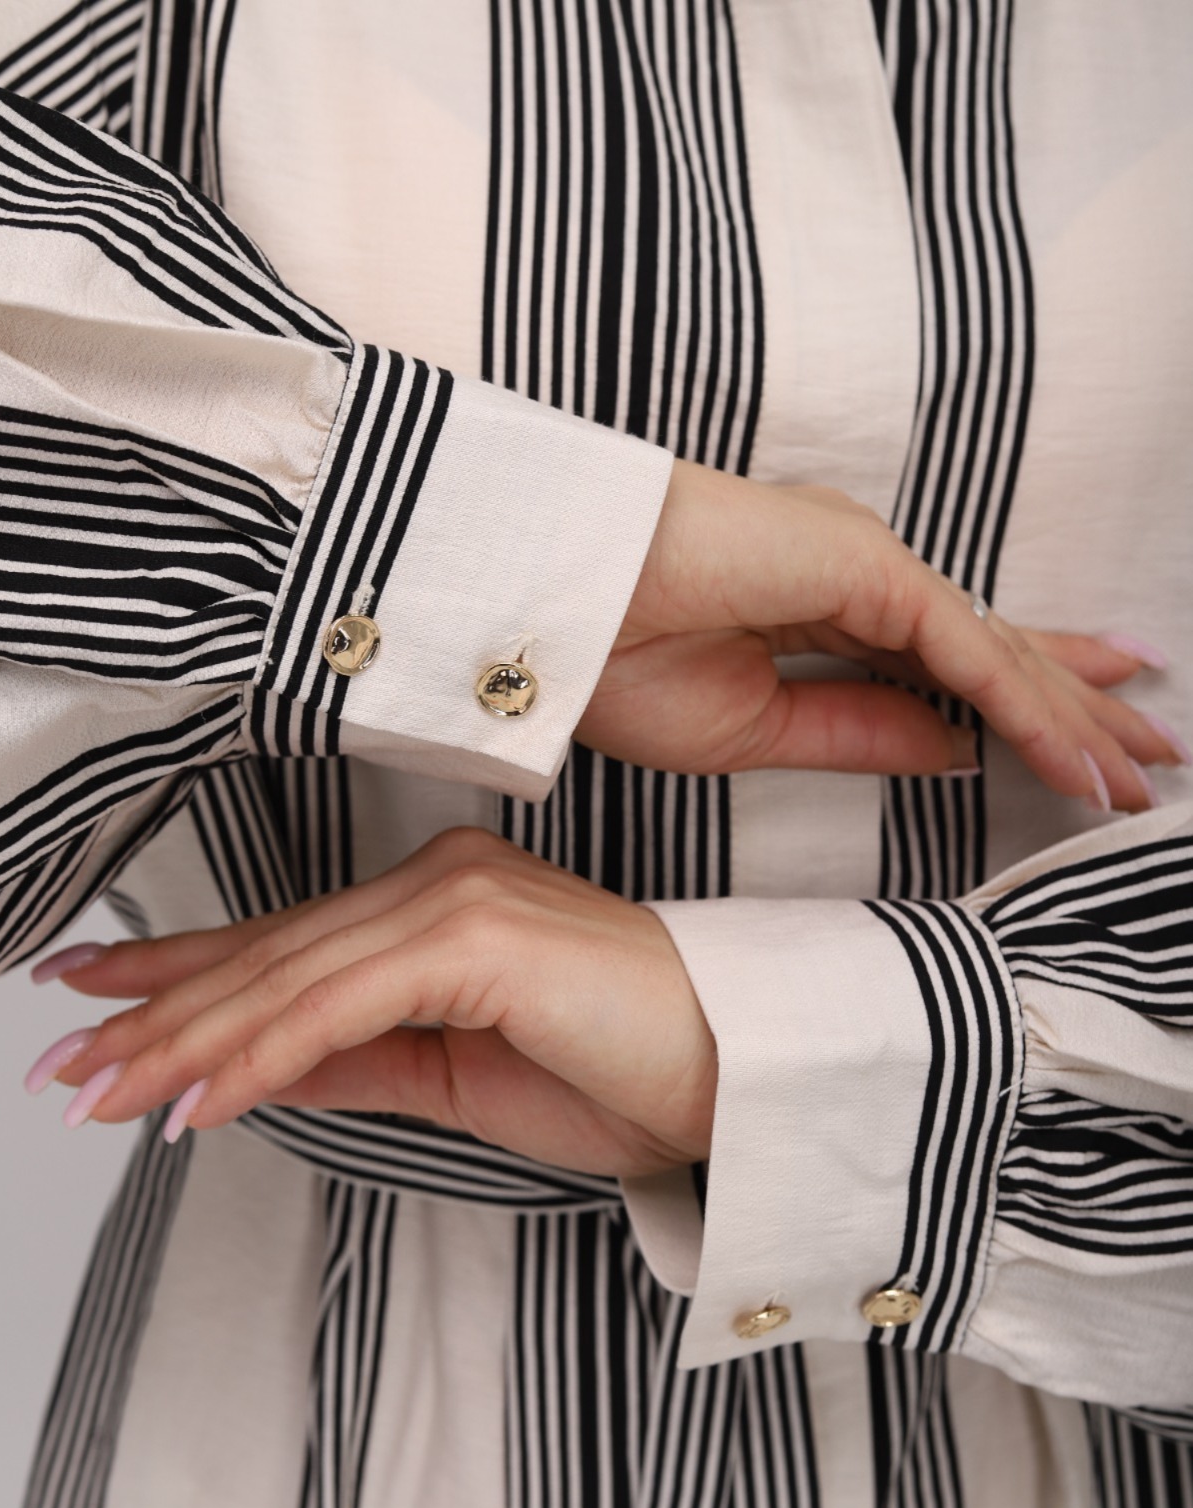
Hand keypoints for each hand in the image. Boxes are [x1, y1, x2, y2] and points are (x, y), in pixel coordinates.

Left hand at [41, 831, 716, 1176]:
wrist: (735, 1071)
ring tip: (98, 1093)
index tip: (96, 995)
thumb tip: (260, 1069)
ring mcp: (456, 898)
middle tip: (61, 1064)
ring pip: (288, 976)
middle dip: (155, 1014)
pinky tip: (194, 1102)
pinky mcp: (475, 937)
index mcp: (438, 905)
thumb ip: (360, 1059)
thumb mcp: (459, 1079)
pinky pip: (340, 1005)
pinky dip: (259, 1054)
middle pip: (271, 955)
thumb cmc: (622, 1071)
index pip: (287, 943)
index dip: (183, 972)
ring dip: (184, 1042)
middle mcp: (438, 880)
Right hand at [580, 460, 1174, 808]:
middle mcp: (858, 576)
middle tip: (1149, 751)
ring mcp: (866, 563)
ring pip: (995, 649)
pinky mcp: (867, 565)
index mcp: (821, 609)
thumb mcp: (756, 732)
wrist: (548, 610)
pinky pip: (966, 649)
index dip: (1015, 704)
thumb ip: (863, 733)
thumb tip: (955, 747)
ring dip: (1072, 716)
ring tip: (1141, 773)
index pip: (943, 663)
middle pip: (992, 650)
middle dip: (1074, 705)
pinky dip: (1028, 705)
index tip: (1074, 750)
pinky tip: (1079, 758)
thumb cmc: (616, 662)